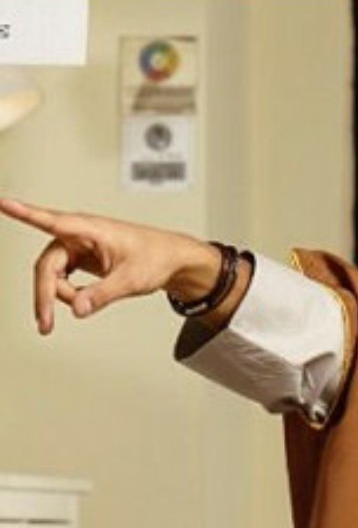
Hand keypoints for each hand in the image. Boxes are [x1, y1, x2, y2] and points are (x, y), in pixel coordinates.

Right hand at [0, 198, 218, 334]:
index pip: (52, 221)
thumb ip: (103, 294)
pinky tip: (81, 300)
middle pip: (47, 266)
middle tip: (45, 323)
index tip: (3, 203)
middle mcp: (78, 235)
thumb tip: (76, 309)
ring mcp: (76, 247)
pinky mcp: (79, 259)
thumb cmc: (155, 258)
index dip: (25, 214)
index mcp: (90, 229)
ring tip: (83, 307)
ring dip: (59, 295)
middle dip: (46, 295)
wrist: (171, 259)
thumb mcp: (132, 279)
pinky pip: (62, 279)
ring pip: (52, 275)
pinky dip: (68, 293)